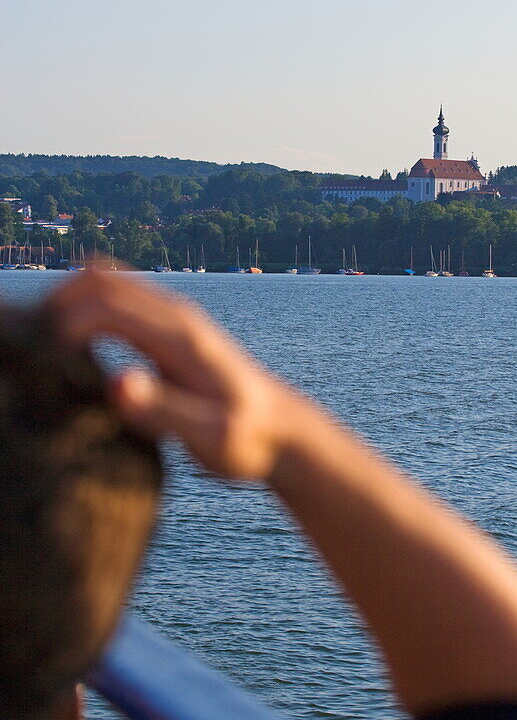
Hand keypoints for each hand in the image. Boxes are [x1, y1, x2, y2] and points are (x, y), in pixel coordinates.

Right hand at [47, 268, 289, 480]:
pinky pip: (117, 299)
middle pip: (98, 279)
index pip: (105, 305)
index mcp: (181, 337)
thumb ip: (165, 413)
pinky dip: (84, 310)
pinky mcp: (168, 330)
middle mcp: (176, 316)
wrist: (283, 431)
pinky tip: (72, 351)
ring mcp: (172, 319)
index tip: (46, 367)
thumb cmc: (248, 440)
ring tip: (44, 348)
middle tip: (30, 350)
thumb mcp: (212, 438)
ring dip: (66, 302)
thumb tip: (116, 383)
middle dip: (55, 304)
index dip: (63, 326)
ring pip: (105, 281)